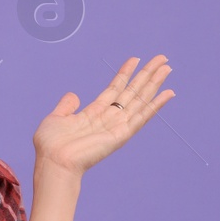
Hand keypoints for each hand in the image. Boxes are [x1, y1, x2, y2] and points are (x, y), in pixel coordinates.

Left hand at [33, 54, 175, 175]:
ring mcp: (117, 126)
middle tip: (162, 59)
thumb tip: (73, 95)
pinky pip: (142, 117)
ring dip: (155, 83)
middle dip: (147, 75)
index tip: (136, 59)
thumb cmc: (50, 145)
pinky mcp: (122, 134)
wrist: (53, 161)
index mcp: (94, 113)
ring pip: (141, 100)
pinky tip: (168, 93)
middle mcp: (109, 118)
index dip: (125, 73)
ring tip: (167, 68)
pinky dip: (156, 105)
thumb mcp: (56, 118)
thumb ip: (66, 106)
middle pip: (133, 91)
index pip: (115, 89)